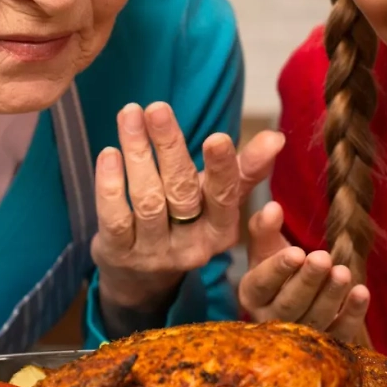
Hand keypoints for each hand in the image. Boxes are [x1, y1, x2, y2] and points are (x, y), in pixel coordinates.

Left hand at [92, 102, 283, 315]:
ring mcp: (153, 252)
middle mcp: (190, 246)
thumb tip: (276, 137)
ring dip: (137, 153)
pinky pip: (114, 218)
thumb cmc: (186, 224)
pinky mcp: (119, 254)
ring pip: (147, 199)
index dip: (221, 169)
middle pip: (181, 192)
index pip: (224, 197)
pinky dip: (110, 184)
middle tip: (157, 108)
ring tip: (130, 115)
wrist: (141, 279)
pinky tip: (109, 153)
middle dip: (170, 146)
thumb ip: (244, 170)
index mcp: (221, 231)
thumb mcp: (217, 203)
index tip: (217, 137)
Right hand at [238, 201, 369, 341]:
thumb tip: (272, 207)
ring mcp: (299, 336)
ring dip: (331, 296)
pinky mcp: (326, 344)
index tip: (297, 253)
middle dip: (308, 281)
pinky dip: (352, 314)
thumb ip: (265, 227)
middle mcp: (271, 319)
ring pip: (315, 319)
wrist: (292, 292)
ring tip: (343, 272)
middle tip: (323, 258)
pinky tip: (362, 293)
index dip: (279, 269)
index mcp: (252, 294)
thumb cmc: (276, 265)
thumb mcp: (266, 246)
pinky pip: (339, 333)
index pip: (263, 284)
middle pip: (289, 304)